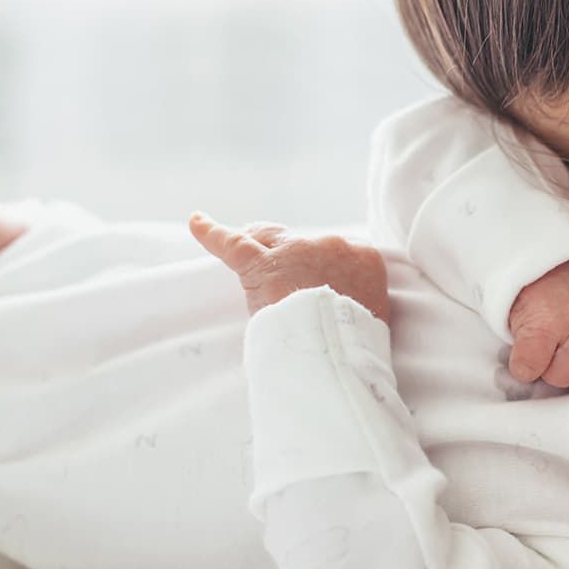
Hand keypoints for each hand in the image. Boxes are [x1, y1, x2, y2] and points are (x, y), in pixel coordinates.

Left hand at [189, 212, 390, 322]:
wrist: (339, 347)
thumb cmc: (357, 339)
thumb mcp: (372, 312)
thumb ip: (357, 297)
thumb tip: (343, 303)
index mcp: (364, 256)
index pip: (335, 250)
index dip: (320, 265)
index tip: (315, 280)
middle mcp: (331, 245)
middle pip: (302, 242)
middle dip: (290, 256)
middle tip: (282, 276)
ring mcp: (295, 251)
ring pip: (268, 237)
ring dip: (258, 243)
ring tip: (245, 246)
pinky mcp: (261, 264)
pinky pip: (231, 243)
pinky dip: (211, 232)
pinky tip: (197, 222)